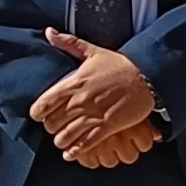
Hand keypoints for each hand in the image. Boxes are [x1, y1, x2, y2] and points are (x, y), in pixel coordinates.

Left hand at [34, 32, 161, 168]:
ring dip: (61, 141)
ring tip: (62, 141)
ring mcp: (94, 115)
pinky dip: (75, 151)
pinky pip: (85, 144)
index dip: (38, 113)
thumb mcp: (92, 50)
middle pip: (52, 124)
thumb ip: (68, 43)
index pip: (43, 105)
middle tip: (55, 128)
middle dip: (51, 128)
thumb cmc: (119, 64)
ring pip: (66, 136)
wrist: (147, 76)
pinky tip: (71, 153)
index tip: (40, 115)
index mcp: (74, 83)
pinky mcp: (107, 126)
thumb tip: (48, 32)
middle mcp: (80, 101)